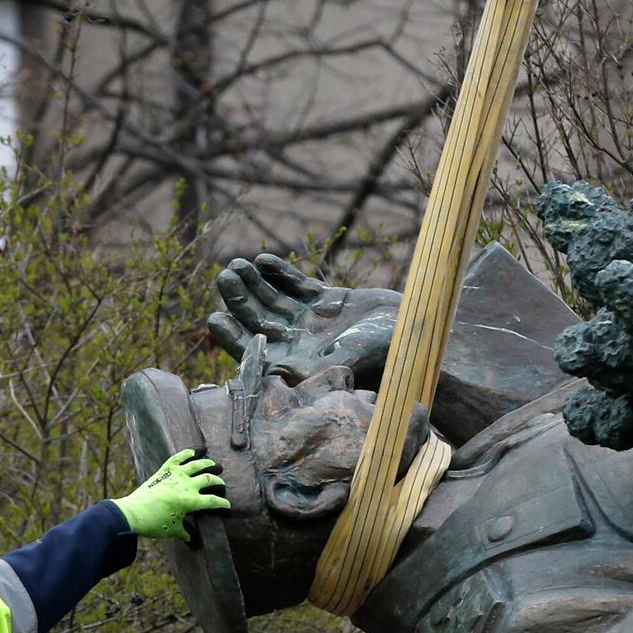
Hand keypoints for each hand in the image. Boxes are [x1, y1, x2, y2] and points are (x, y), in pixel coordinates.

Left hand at [113, 449, 230, 540]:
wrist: (134, 513)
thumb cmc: (155, 523)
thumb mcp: (173, 530)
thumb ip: (184, 532)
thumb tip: (191, 539)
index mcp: (191, 501)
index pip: (213, 501)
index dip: (223, 503)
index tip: (227, 505)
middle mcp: (187, 485)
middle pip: (209, 480)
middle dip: (218, 482)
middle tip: (221, 484)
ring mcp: (176, 475)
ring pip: (197, 465)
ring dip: (208, 464)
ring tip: (214, 464)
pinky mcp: (164, 470)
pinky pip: (178, 458)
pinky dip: (187, 453)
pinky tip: (195, 451)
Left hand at [204, 254, 400, 383]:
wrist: (419, 333)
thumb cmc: (387, 352)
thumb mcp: (348, 358)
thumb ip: (316, 362)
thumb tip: (278, 372)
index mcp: (299, 366)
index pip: (255, 353)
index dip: (232, 336)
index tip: (214, 317)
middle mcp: (301, 345)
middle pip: (259, 321)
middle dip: (240, 299)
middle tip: (225, 276)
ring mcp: (312, 322)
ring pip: (274, 301)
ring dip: (255, 283)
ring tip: (238, 264)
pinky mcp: (327, 302)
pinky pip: (296, 287)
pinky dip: (281, 274)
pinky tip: (264, 261)